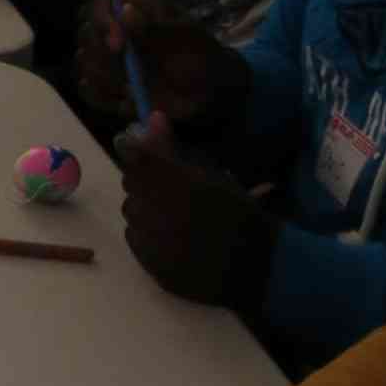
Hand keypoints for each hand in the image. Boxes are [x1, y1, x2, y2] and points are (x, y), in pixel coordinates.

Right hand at [75, 0, 248, 125]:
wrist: (212, 93)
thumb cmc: (201, 57)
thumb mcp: (184, 39)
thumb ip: (154, 28)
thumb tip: (125, 11)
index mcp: (134, 9)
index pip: (100, 6)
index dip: (102, 23)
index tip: (119, 46)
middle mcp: (117, 31)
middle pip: (86, 35)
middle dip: (105, 57)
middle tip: (130, 73)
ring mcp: (112, 59)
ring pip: (84, 64)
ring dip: (105, 78)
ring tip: (132, 87)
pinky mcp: (111, 86)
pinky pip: (89, 90)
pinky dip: (102, 98)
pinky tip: (124, 100)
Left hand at [116, 113, 271, 306]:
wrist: (255, 269)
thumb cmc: (240, 216)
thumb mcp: (213, 174)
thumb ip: (176, 148)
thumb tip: (153, 116)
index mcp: (177, 182)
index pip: (135, 154)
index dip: (141, 151)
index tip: (150, 153)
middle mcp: (158, 209)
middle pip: (131, 182)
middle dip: (146, 180)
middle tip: (172, 189)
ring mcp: (151, 240)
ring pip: (131, 210)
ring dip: (145, 206)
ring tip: (174, 215)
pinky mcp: (150, 264)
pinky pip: (134, 237)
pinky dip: (146, 233)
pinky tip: (171, 237)